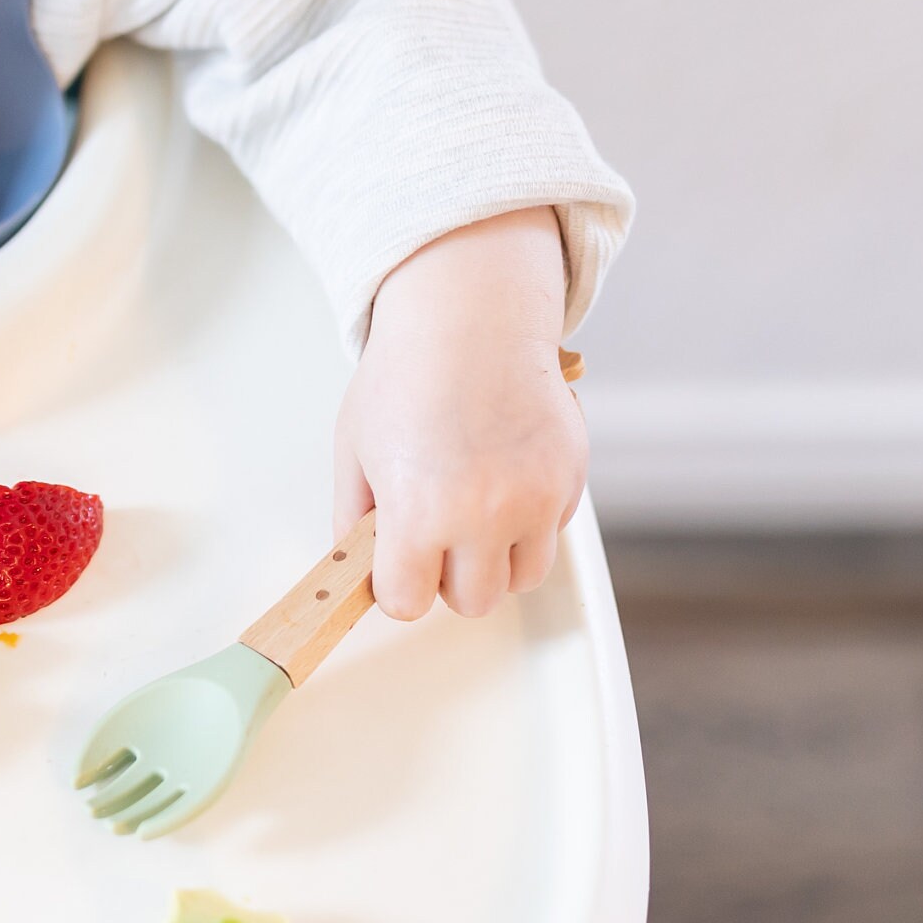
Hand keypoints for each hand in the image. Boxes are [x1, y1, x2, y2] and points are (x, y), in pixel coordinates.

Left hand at [333, 207, 583, 620]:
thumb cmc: (405, 376)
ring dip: (497, 559)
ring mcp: (536, 498)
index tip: (397, 562)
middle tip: (435, 533)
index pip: (407, 602)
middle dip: (450, 577)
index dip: (398, 584)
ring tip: (473, 511)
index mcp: (420, 513)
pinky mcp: (570, 478)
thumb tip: (360, 566)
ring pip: (523, 578)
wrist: (469, 319)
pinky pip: (553, 531)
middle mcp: (485, 515)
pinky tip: (503, 475)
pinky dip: (531, 520)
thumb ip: (352, 518)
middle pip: (474, 602)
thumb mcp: (354, 449)